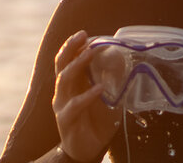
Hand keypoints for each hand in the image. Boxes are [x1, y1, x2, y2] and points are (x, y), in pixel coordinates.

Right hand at [52, 31, 119, 160]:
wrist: (89, 149)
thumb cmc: (98, 119)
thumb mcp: (108, 96)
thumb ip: (112, 78)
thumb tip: (121, 56)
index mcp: (71, 83)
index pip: (66, 59)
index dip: (71, 46)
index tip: (83, 33)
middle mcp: (63, 92)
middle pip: (61, 65)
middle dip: (70, 48)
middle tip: (83, 36)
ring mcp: (62, 105)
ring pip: (64, 81)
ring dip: (77, 65)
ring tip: (90, 53)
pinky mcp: (66, 120)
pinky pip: (74, 105)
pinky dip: (87, 95)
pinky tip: (99, 88)